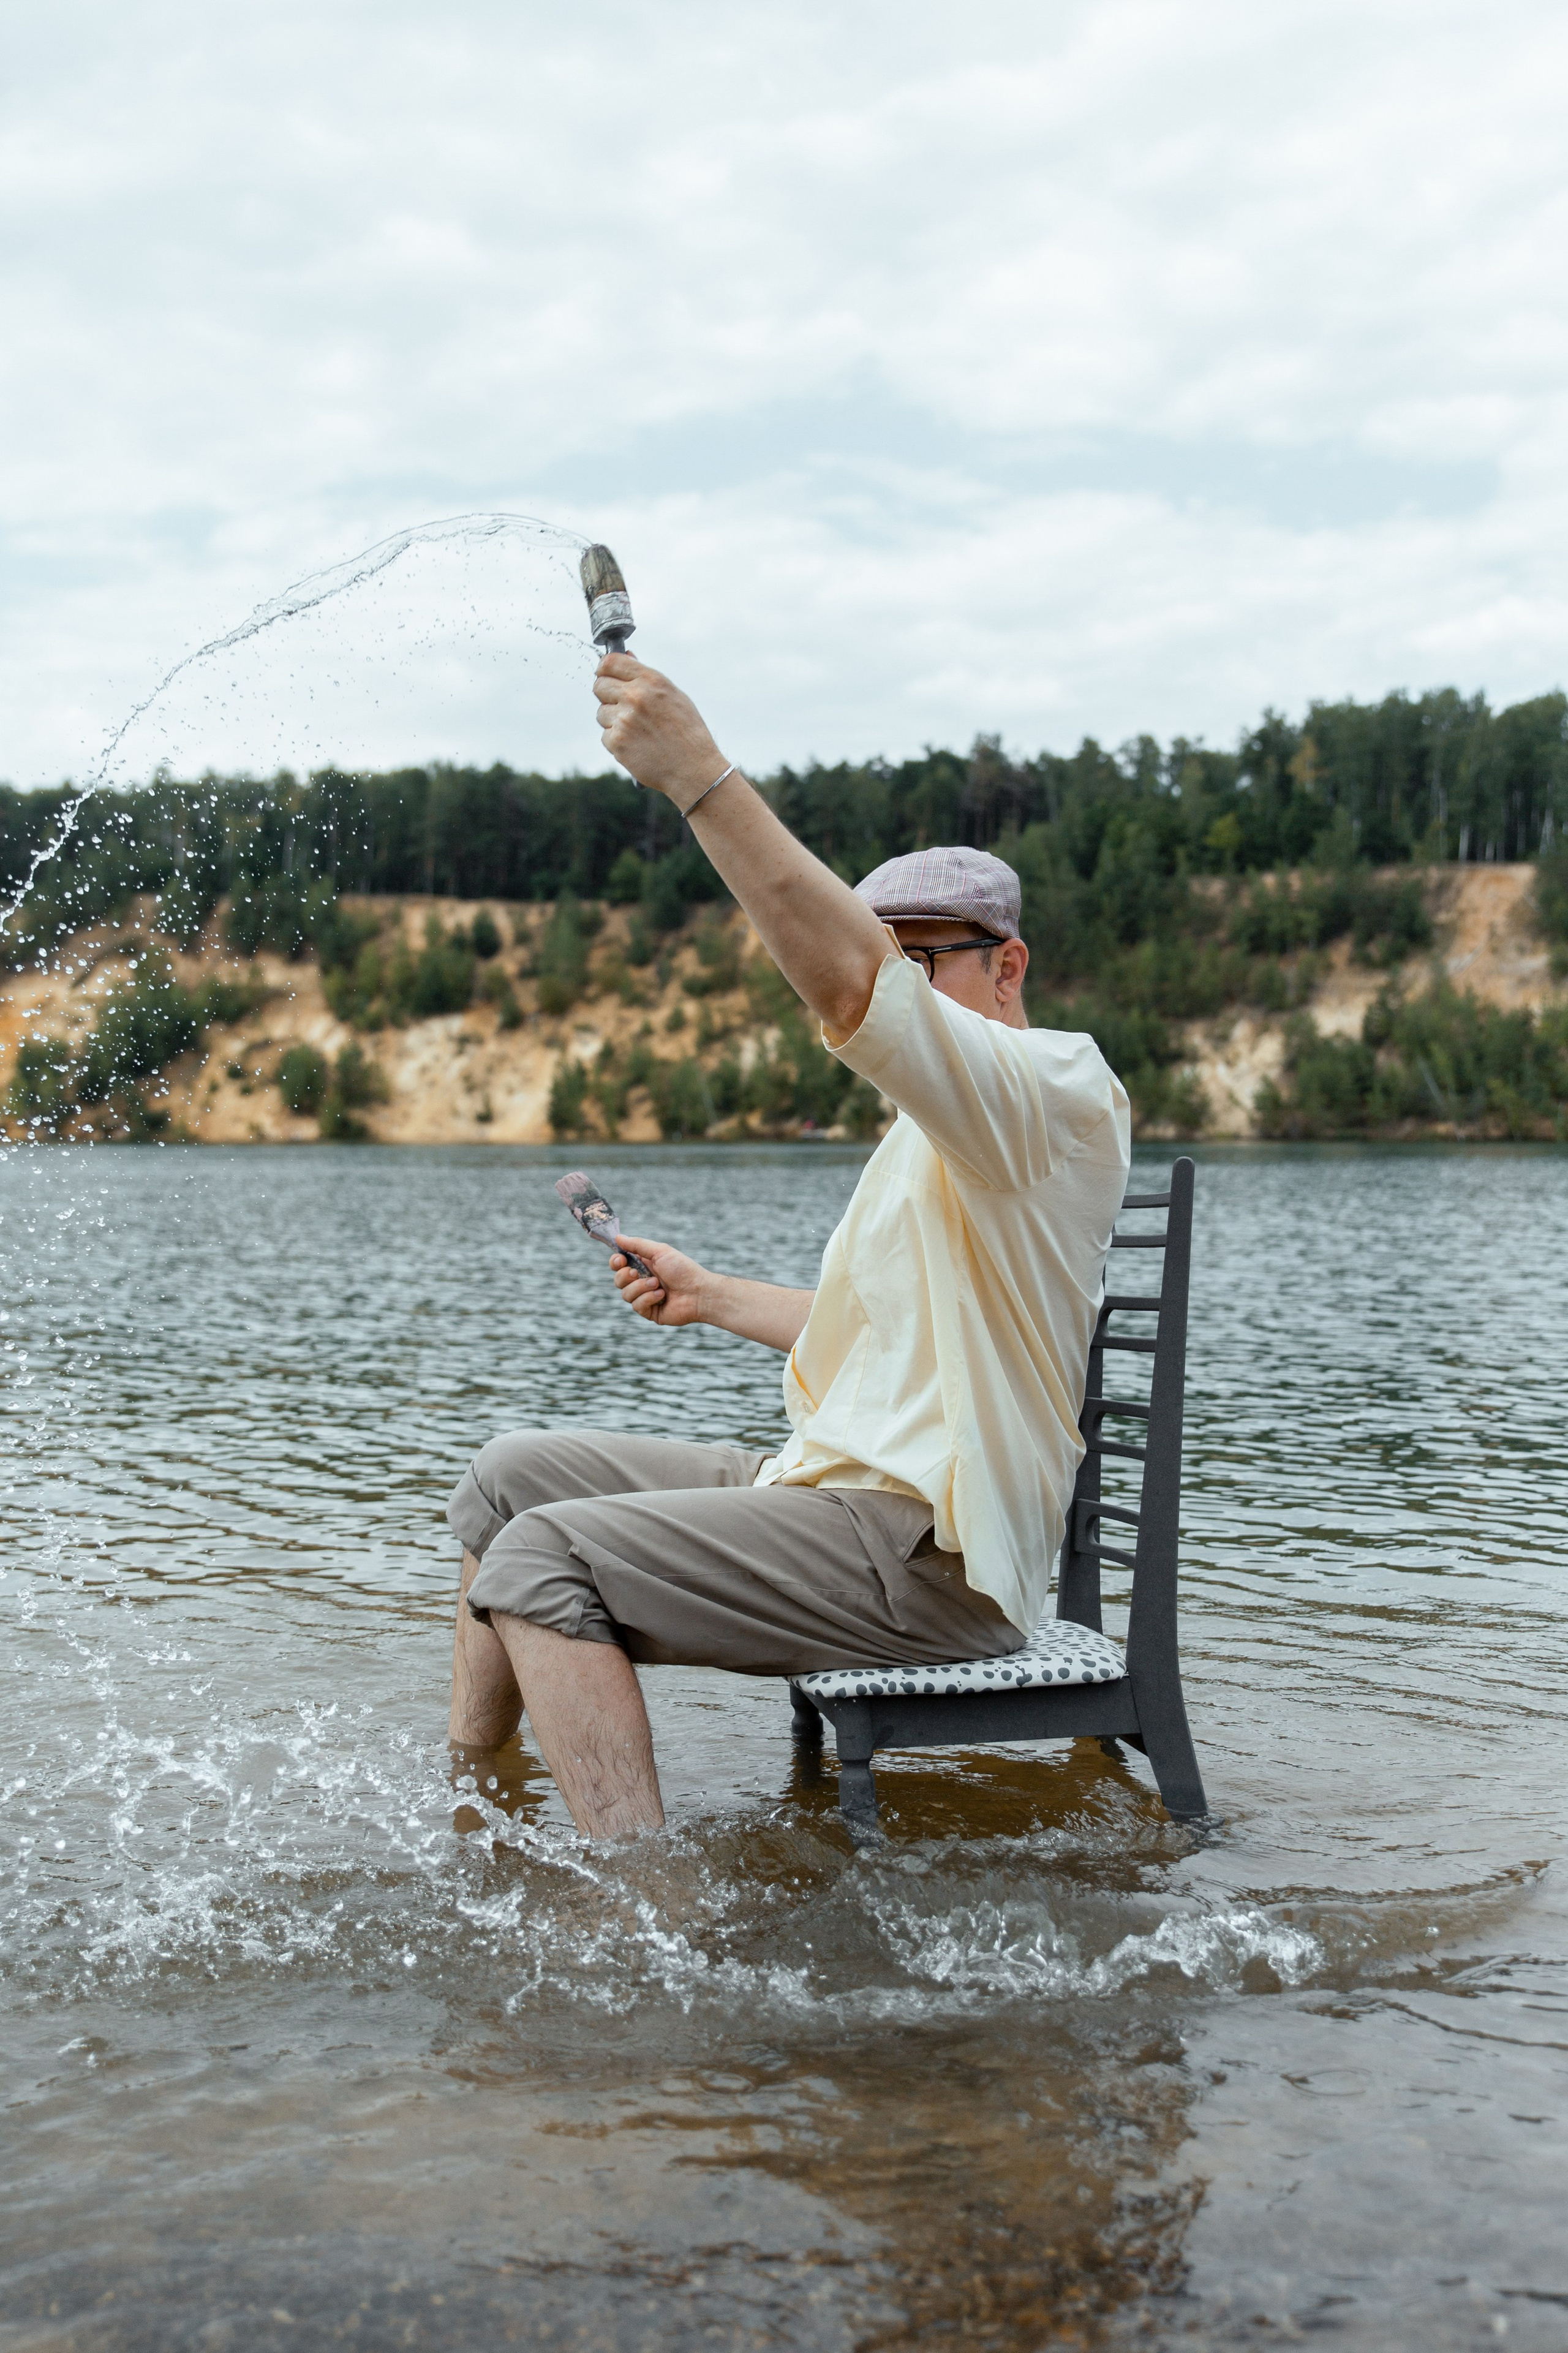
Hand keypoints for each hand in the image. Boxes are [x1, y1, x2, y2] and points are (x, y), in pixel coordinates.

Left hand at [593, 654, 727, 809]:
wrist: (694, 769)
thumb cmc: (687, 732)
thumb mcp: (674, 696)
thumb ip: (646, 677)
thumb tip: (627, 656)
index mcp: (651, 681)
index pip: (610, 662)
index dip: (604, 668)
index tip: (605, 675)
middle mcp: (635, 696)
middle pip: (599, 686)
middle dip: (607, 695)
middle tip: (622, 706)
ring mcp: (624, 720)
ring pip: (601, 713)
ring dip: (613, 721)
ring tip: (638, 731)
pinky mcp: (617, 742)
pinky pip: (605, 736)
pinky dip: (617, 741)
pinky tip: (637, 745)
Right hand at [609, 1235, 708, 1327]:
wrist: (699, 1292)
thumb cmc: (683, 1270)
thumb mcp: (660, 1251)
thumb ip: (638, 1245)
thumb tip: (618, 1237)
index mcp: (644, 1265)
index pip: (619, 1265)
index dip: (615, 1262)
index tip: (620, 1260)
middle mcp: (642, 1281)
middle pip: (618, 1280)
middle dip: (626, 1276)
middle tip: (638, 1273)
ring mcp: (645, 1297)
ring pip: (625, 1294)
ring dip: (641, 1287)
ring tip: (658, 1285)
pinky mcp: (649, 1312)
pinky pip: (637, 1306)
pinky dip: (648, 1299)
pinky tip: (662, 1296)